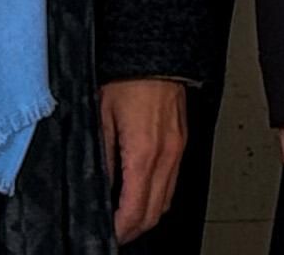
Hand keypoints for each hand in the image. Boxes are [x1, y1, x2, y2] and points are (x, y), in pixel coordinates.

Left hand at [99, 78, 187, 242]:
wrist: (156, 50)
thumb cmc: (127, 76)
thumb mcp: (101, 117)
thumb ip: (103, 157)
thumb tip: (101, 187)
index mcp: (143, 152)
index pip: (134, 210)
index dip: (119, 230)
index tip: (107, 233)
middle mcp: (166, 155)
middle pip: (154, 213)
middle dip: (133, 229)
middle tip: (114, 230)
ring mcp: (178, 149)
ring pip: (166, 200)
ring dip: (147, 214)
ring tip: (125, 215)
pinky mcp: (182, 141)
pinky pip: (173, 180)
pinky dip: (158, 194)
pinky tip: (141, 190)